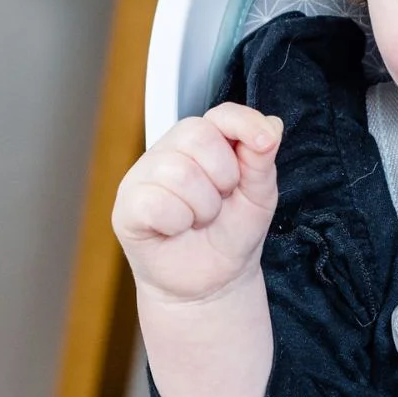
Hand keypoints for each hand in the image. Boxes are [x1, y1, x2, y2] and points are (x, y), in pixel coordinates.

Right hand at [113, 104, 282, 306]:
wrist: (213, 282)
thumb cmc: (231, 234)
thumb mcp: (259, 196)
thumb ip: (262, 160)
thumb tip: (271, 126)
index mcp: (203, 143)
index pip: (220, 114)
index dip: (244, 124)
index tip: (265, 145)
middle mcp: (169, 151)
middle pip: (197, 136)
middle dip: (223, 176)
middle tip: (220, 202)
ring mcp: (143, 177)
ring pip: (178, 172)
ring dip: (203, 207)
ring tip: (199, 220)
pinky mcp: (126, 206)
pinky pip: (156, 202)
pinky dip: (177, 222)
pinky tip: (176, 230)